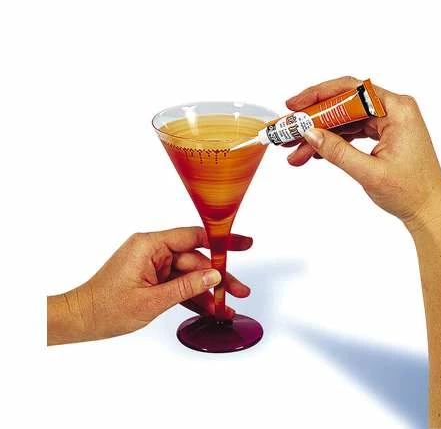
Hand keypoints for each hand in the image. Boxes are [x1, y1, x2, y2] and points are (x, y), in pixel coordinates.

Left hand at [47, 227, 251, 343]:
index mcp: (149, 245)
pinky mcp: (152, 277)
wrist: (81, 320)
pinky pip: (178, 283)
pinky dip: (192, 296)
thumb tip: (213, 276)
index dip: (220, 241)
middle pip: (195, 260)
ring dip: (207, 291)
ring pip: (189, 274)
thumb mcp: (152, 301)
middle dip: (217, 278)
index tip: (241, 243)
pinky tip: (209, 308)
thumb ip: (186, 287)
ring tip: (226, 306)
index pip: (193, 237)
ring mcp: (153, 264)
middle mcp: (152, 250)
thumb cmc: (105, 307)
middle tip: (238, 291)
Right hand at [286, 76, 440, 229]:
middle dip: (312, 120)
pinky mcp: (382, 134)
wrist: (428, 211)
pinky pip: (350, 132)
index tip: (294, 107)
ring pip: (342, 121)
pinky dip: (331, 143)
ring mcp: (387, 122)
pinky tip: (311, 154)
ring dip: (318, 136)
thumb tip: (310, 133)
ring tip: (294, 151)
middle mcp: (392, 110)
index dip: (318, 96)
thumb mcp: (369, 172)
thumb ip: (337, 151)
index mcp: (397, 110)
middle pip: (342, 105)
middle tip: (288, 131)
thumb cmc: (412, 192)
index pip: (350, 91)